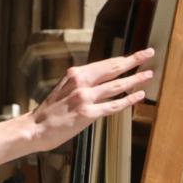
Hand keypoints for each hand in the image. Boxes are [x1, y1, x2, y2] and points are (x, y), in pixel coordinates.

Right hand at [25, 49, 154, 152]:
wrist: (33, 129)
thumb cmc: (47, 113)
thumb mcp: (62, 90)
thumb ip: (79, 84)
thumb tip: (98, 82)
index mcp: (74, 75)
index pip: (104, 64)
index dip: (122, 59)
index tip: (136, 54)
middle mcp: (81, 83)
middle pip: (113, 68)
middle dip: (133, 60)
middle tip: (148, 53)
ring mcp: (85, 98)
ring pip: (117, 86)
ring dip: (135, 80)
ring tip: (148, 75)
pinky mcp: (88, 114)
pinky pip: (113, 106)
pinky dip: (128, 100)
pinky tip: (139, 95)